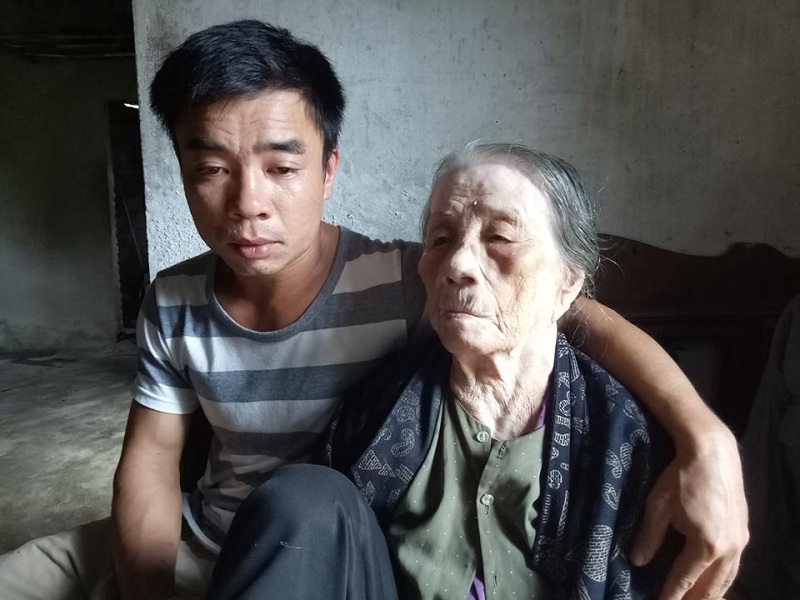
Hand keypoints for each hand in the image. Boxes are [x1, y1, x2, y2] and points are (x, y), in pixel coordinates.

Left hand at [631, 428, 747, 599]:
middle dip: (694, 599)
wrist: (712, 452)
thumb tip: (638, 561)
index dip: (671, 595)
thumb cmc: (681, 477)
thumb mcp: (657, 506)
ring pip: (727, 579)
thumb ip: (649, 537)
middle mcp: (728, 549)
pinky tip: (714, 581)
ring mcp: (740, 541)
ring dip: (711, 593)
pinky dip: (723, 578)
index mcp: (705, 545)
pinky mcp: (744, 532)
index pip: (684, 579)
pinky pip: (735, 565)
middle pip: (711, 587)